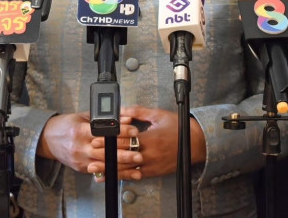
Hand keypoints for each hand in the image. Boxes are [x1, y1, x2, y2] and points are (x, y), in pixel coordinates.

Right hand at [37, 112, 137, 175]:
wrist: (47, 140)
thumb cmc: (66, 125)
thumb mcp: (82, 116)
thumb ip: (103, 117)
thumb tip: (124, 116)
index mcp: (79, 131)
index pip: (103, 132)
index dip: (119, 132)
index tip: (133, 131)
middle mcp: (80, 147)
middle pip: (105, 151)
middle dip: (124, 152)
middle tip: (139, 151)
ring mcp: (80, 160)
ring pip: (104, 163)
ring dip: (122, 164)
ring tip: (136, 163)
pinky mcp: (82, 168)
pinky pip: (100, 171)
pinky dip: (113, 171)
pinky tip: (125, 172)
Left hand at [91, 106, 206, 180]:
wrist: (195, 143)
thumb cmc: (178, 128)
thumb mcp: (158, 115)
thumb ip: (138, 112)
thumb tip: (122, 109)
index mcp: (149, 138)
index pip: (125, 140)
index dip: (109, 141)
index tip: (97, 140)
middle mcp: (149, 154)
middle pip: (123, 156)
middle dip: (106, 157)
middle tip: (91, 156)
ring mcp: (151, 165)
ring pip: (128, 169)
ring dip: (111, 170)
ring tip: (96, 170)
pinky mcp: (154, 172)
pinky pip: (136, 175)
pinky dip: (123, 176)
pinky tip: (113, 177)